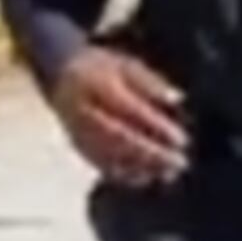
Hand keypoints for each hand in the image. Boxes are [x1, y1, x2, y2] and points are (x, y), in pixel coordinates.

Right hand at [49, 50, 189, 186]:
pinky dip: (125, 174)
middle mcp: (85, 110)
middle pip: (120, 137)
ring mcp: (78, 131)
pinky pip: (100, 165)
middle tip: (179, 161)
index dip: (156, 127)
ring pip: (111, 156)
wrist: (61, 76)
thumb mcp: (126, 64)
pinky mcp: (77, 146)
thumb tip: (177, 98)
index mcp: (98, 85)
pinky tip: (146, 176)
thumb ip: (151, 82)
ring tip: (169, 172)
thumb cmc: (101, 69)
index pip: (131, 109)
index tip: (180, 139)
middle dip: (152, 154)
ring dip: (142, 167)